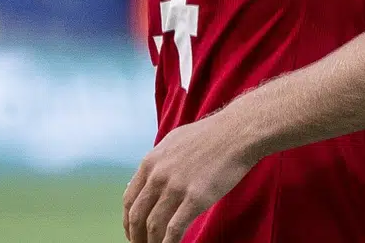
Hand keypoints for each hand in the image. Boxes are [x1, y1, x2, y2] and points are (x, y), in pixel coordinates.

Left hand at [123, 115, 258, 242]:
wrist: (236, 132)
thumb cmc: (209, 136)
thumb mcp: (173, 142)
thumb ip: (158, 163)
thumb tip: (148, 181)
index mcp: (150, 162)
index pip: (129, 199)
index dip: (128, 221)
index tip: (133, 231)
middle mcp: (158, 176)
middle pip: (137, 216)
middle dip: (136, 236)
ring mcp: (176, 188)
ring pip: (153, 226)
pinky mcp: (195, 199)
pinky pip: (174, 229)